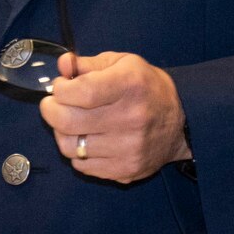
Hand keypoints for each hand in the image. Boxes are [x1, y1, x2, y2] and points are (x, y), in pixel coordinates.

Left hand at [38, 51, 190, 183]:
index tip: (60, 88)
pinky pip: (82, 166)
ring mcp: (129, 148)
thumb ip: (88, 64)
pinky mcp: (127, 170)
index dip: (60, 90)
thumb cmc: (146, 88)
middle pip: (68, 122)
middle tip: (53, 105)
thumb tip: (62, 65)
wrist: (182, 123)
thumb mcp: (123, 64)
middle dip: (50, 111)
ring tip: (71, 123)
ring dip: (62, 133)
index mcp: (130, 85)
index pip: (81, 92)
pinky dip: (77, 153)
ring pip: (70, 147)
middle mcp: (131, 118)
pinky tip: (87, 140)